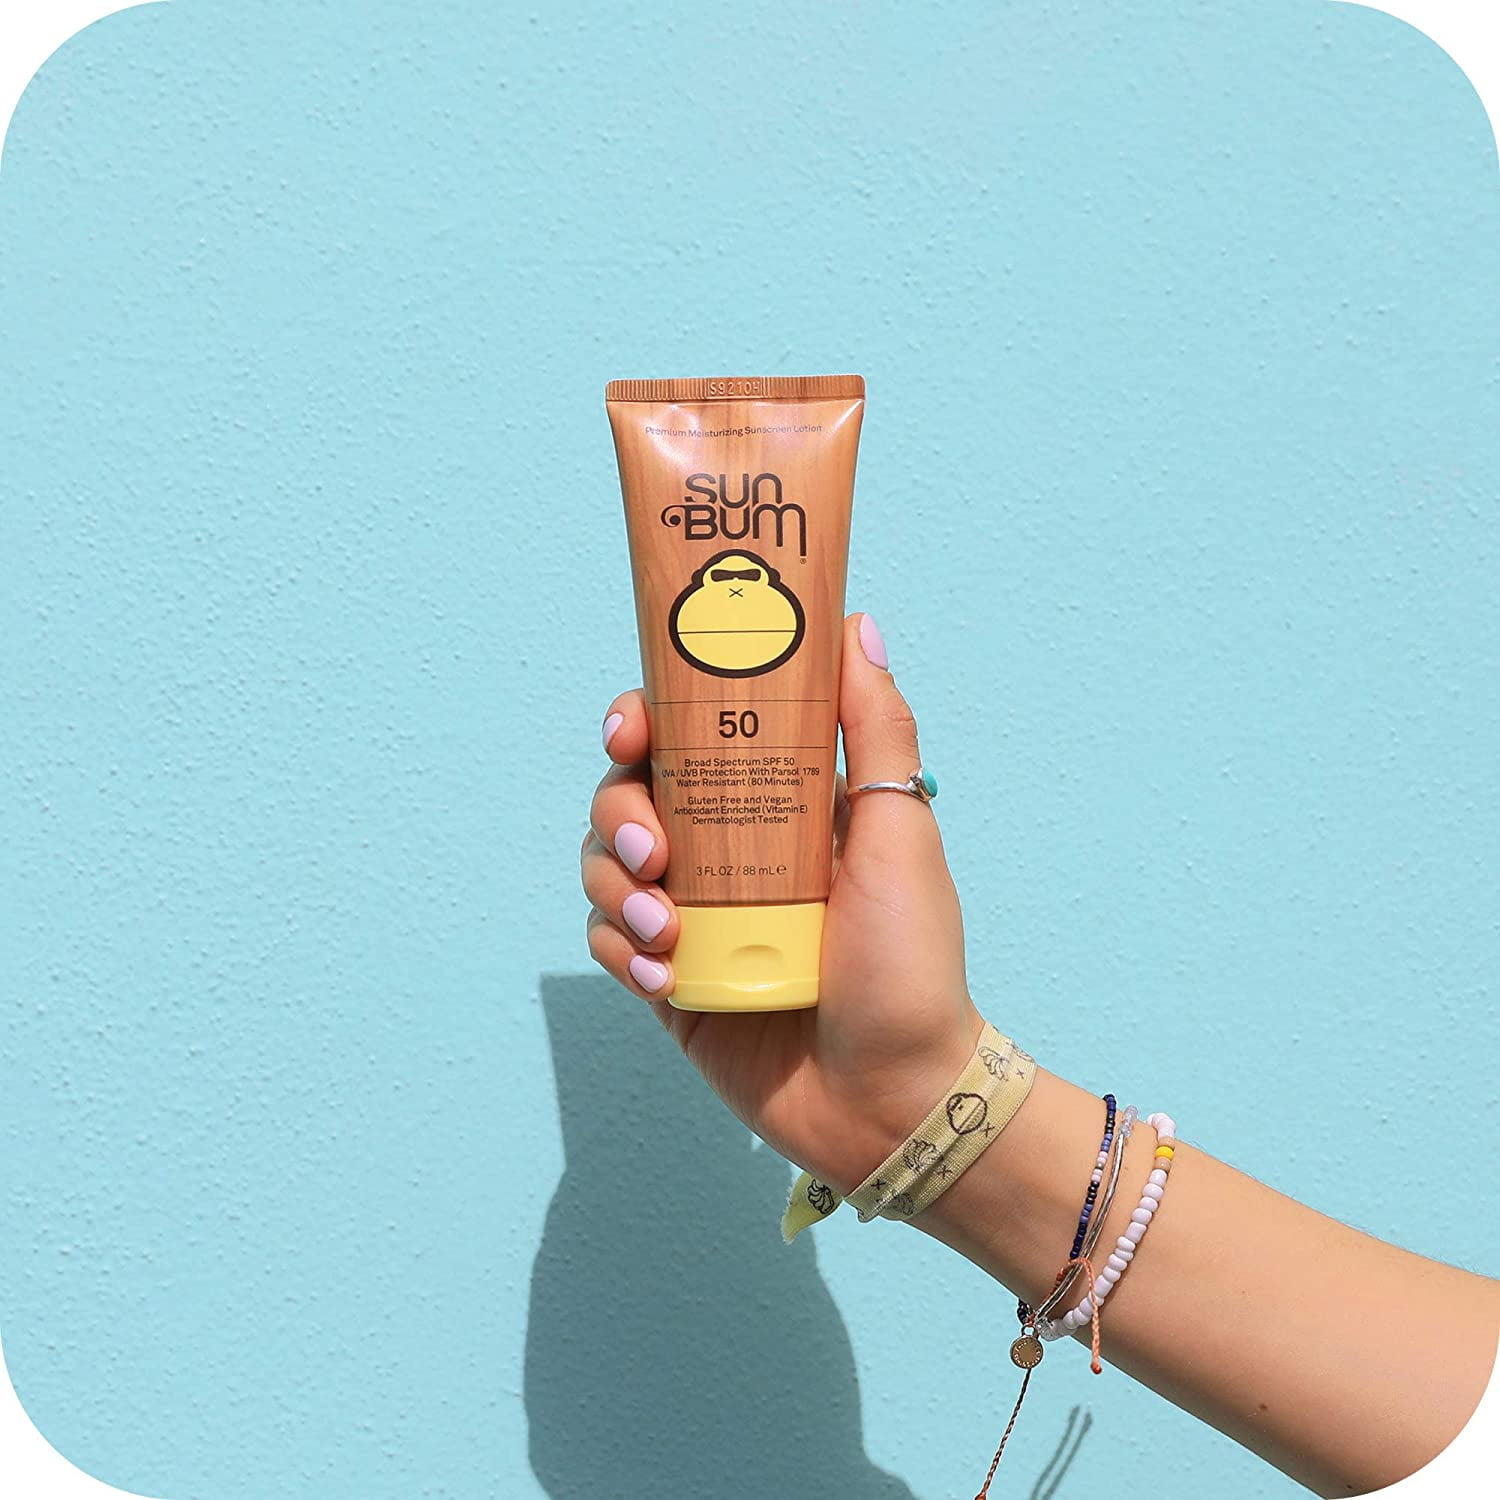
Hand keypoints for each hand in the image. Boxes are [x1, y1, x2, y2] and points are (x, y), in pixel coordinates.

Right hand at [582, 612, 982, 1192]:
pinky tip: (665, 977)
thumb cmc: (911, 962)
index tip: (631, 729)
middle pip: (627, 795)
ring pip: (605, 867)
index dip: (641, 721)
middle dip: (618, 812)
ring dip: (617, 888)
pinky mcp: (668, 983)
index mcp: (774, 805)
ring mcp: (692, 918)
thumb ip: (876, 730)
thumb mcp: (900, 832)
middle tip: (655, 850)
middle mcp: (725, 851)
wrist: (894, 1099)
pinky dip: (623, 950)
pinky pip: (611, 942)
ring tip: (669, 932)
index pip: (685, 737)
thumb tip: (855, 621)